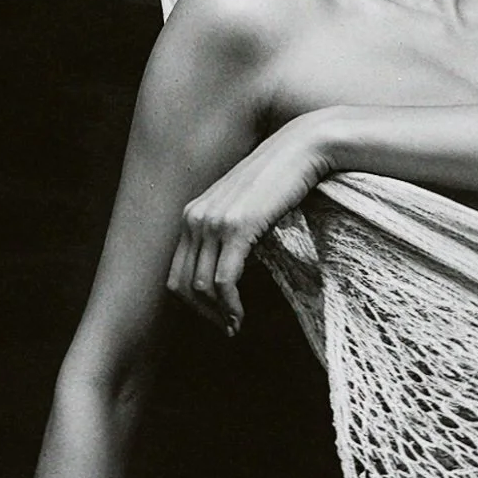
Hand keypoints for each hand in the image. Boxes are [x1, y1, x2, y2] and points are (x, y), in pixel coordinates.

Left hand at [168, 114, 333, 335]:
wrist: (301, 149)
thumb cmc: (280, 179)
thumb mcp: (244, 207)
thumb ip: (230, 230)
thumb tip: (231, 270)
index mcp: (192, 214)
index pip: (176, 273)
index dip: (193, 304)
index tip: (217, 317)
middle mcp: (195, 217)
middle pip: (182, 284)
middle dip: (203, 313)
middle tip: (227, 328)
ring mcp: (213, 222)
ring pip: (201, 286)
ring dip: (218, 313)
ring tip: (236, 326)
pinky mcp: (237, 227)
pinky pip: (224, 280)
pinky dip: (230, 305)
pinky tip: (241, 316)